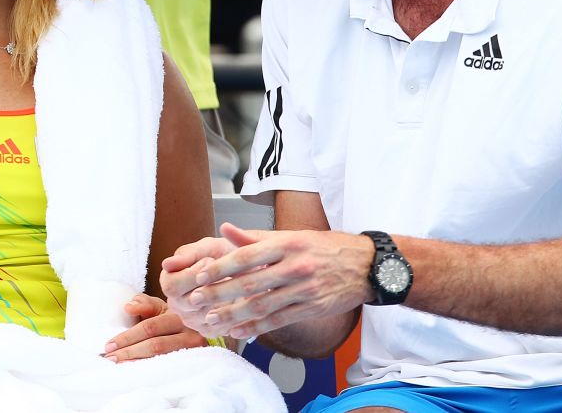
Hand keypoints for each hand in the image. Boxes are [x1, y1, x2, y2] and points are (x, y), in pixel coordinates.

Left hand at [102, 294, 205, 361]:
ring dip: (137, 364)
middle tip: (110, 359)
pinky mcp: (193, 363)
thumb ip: (143, 303)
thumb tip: (128, 307)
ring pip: (162, 360)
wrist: (195, 330)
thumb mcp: (159, 306)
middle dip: (129, 352)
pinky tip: (136, 372)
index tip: (109, 345)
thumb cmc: (171, 317)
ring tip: (118, 366)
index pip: (150, 327)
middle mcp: (189, 333)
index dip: (128, 337)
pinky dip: (149, 371)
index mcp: (178, 315)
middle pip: (155, 345)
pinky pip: (168, 370)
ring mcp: (193, 351)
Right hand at [159, 235, 238, 333]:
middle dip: (211, 287)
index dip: (192, 274)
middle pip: (188, 303)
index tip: (210, 261)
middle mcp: (177, 304)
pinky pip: (219, 327)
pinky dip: (232, 313)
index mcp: (170, 282)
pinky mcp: (209, 331)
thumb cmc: (223, 254)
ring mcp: (192, 320)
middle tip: (227, 273)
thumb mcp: (207, 247)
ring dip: (224, 299)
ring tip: (234, 284)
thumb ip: (188, 254)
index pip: (172, 286)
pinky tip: (239, 298)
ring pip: (205, 316)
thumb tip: (166, 264)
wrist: (247, 268)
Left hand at [166, 223, 374, 340]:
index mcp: (287, 244)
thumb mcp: (292, 235)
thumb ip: (256, 237)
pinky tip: (239, 331)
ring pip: (262, 306)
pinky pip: (279, 320)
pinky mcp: (311, 308)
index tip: (200, 274)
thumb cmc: (325, 247)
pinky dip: (257, 327)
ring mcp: (304, 290)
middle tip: (196, 301)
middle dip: (219, 294)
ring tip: (211, 321)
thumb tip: (224, 230)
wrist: (366, 265)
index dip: (221, 267)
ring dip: (233, 315)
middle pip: (250, 283)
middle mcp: (294, 266)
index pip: (247, 256)